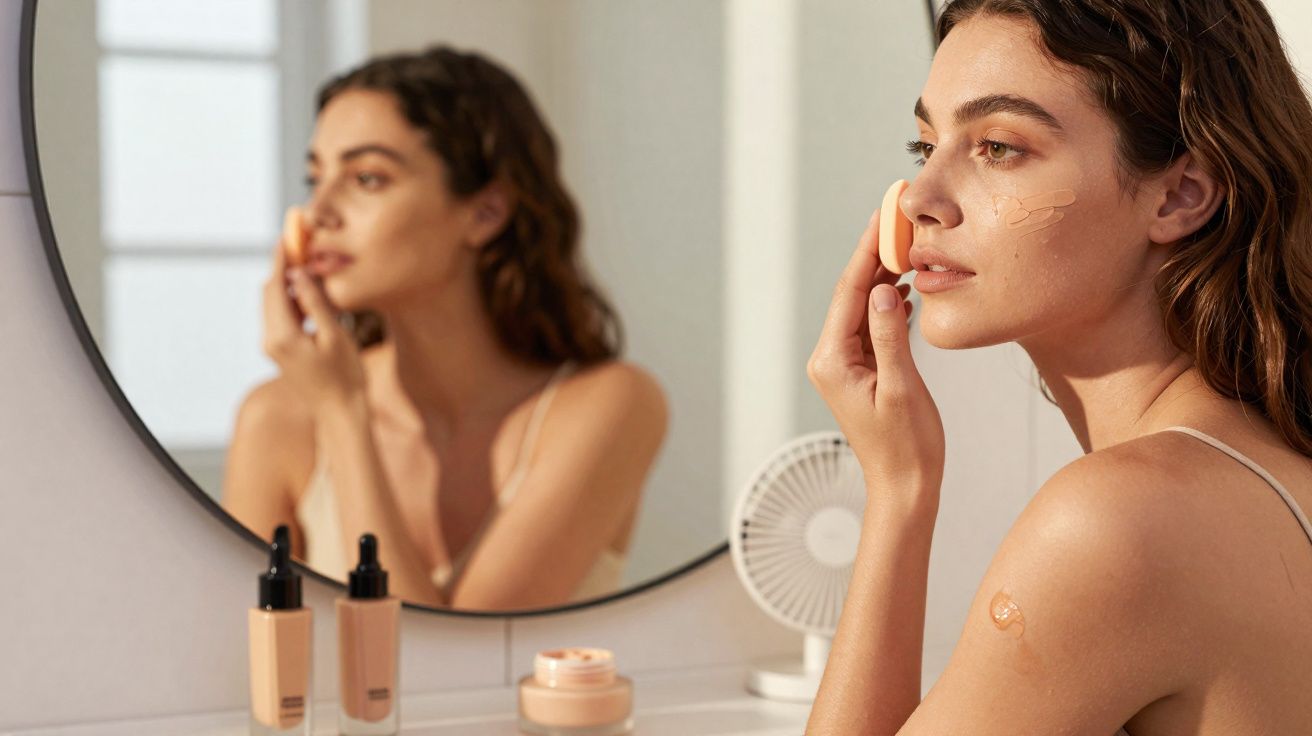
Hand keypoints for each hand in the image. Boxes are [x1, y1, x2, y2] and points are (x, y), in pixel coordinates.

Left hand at [260, 236, 366, 416]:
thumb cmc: (344, 375)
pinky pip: (280, 318)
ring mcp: (273, 347)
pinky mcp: (280, 351)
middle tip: (299, 247)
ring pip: (274, 305)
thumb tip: (299, 274)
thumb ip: (315, 303)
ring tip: (307, 266)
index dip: (281, 261)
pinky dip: (291, 302)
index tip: (287, 238)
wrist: (339, 411)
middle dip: (282, 270)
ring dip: (288, 285)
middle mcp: (270, 340)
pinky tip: (309, 295)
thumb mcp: (334, 335)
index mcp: (281, 335)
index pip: (275, 288)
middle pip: (269, 293)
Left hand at [807, 210, 944, 511]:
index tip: (885, 215)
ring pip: (862, 307)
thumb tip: (886, 290)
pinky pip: (871, 325)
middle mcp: (830, 358)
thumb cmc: (906, 447)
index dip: (869, 250)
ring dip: (884, 277)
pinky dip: (889, 304)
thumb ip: (890, 337)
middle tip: (897, 215)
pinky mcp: (859, 369)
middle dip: (875, 254)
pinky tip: (907, 288)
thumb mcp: (902, 389)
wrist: (903, 487)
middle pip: (852, 293)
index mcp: (833, 360)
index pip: (850, 291)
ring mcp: (843, 363)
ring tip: (907, 242)